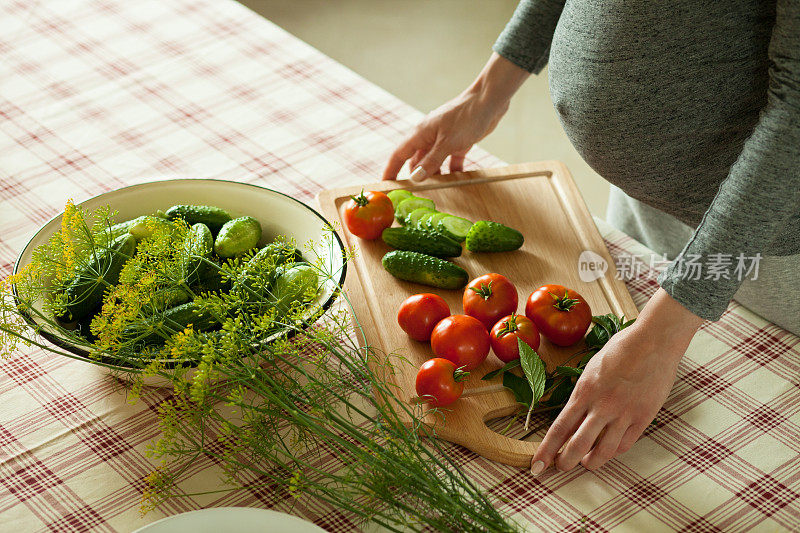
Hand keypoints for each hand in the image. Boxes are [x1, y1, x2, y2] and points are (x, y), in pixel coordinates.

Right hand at [382, 53, 529, 180]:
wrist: (489, 101)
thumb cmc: (466, 118)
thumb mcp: (448, 143)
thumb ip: (432, 161)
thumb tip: (415, 178)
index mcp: (420, 134)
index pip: (399, 155)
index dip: (390, 170)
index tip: (385, 185)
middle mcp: (428, 137)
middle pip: (416, 161)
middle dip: (415, 177)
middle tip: (415, 195)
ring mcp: (443, 139)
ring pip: (433, 162)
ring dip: (434, 175)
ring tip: (437, 190)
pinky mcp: (457, 142)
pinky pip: (450, 160)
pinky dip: (452, 170)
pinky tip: (456, 180)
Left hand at [530, 288, 703, 473]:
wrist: (653, 342)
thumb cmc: (621, 350)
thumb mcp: (591, 369)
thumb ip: (583, 394)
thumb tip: (574, 416)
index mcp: (584, 391)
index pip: (559, 428)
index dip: (547, 450)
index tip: (537, 464)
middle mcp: (602, 405)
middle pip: (577, 445)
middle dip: (565, 462)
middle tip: (560, 467)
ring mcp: (624, 413)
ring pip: (603, 452)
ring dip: (590, 462)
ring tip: (586, 463)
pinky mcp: (643, 417)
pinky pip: (625, 444)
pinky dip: (613, 452)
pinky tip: (608, 451)